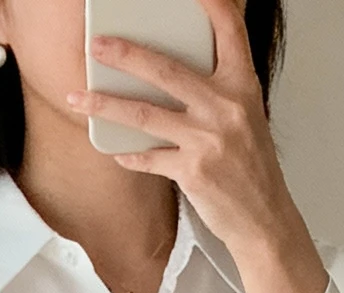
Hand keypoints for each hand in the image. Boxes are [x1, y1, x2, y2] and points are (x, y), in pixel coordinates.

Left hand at [66, 0, 327, 292]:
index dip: (209, 1)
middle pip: (167, 69)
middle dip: (126, 54)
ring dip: (106, 104)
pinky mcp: (192, 171)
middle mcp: (226, 107)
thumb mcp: (246, 116)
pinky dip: (129, 155)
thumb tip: (172, 70)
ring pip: (145, 114)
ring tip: (78, 97)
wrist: (264, 219)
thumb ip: (217, 89)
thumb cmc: (251, 168)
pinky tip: (115, 151)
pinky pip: (148, 158)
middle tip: (97, 45)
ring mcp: (208, 139)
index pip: (229, 28)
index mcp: (242, 85)